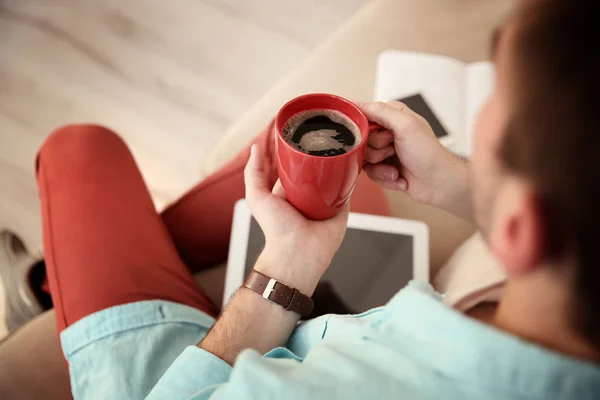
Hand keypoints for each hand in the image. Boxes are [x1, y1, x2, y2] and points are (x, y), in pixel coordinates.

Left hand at [244, 144, 348, 293]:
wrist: (297, 252)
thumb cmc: (276, 229)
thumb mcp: (257, 197)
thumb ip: (253, 173)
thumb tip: (255, 148)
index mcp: (290, 192)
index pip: (297, 167)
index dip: (300, 153)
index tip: (305, 134)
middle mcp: (309, 197)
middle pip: (318, 170)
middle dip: (322, 156)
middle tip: (328, 138)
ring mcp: (326, 202)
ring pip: (335, 178)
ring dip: (339, 164)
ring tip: (343, 145)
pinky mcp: (342, 209)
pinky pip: (349, 190)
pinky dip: (351, 178)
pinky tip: (354, 163)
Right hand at [360, 101, 467, 208]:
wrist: (439, 183)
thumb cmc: (428, 154)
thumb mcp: (406, 125)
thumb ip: (381, 111)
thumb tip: (356, 103)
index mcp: (392, 116)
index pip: (363, 115)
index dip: (364, 128)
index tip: (373, 136)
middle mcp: (387, 132)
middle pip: (361, 140)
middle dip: (375, 151)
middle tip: (392, 151)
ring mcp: (385, 151)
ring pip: (364, 159)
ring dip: (380, 168)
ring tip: (396, 169)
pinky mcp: (384, 168)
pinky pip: (370, 174)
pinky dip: (384, 178)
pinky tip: (399, 177)